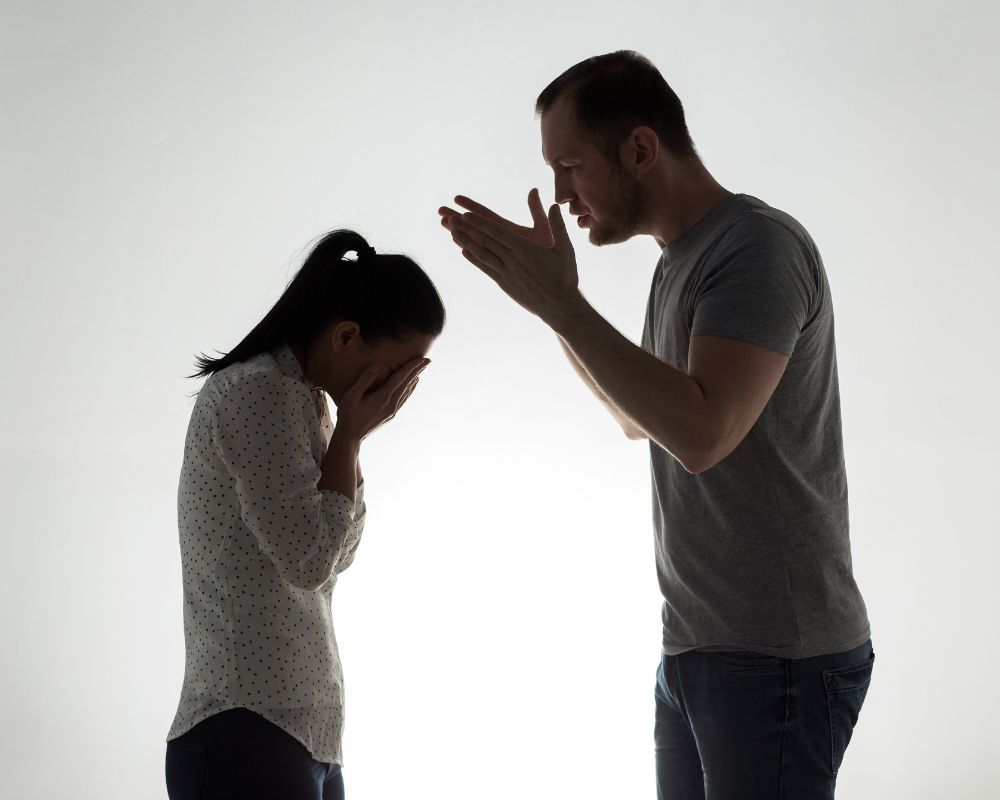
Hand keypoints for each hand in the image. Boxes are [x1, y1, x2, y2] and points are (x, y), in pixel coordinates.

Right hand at [335, 357, 428, 440]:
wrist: (351, 436)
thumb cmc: (348, 415)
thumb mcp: (352, 396)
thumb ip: (364, 380)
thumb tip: (376, 366)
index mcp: (383, 397)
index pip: (400, 378)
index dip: (411, 367)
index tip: (421, 358)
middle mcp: (391, 403)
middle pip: (407, 383)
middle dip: (417, 370)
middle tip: (428, 360)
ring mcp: (392, 410)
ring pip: (407, 391)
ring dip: (415, 379)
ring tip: (421, 370)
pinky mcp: (391, 414)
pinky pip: (404, 399)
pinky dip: (409, 390)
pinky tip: (411, 386)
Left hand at [440, 189, 580, 322]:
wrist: (559, 307)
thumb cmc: (565, 277)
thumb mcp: (565, 249)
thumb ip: (558, 226)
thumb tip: (555, 205)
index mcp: (524, 249)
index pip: (497, 232)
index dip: (479, 222)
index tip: (465, 214)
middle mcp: (512, 260)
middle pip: (484, 241)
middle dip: (466, 228)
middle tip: (449, 218)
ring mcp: (506, 273)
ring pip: (481, 254)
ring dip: (465, 242)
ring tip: (451, 231)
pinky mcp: (504, 284)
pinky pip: (486, 268)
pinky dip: (474, 259)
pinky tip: (464, 252)